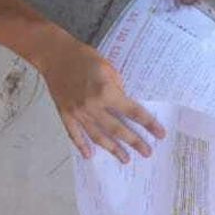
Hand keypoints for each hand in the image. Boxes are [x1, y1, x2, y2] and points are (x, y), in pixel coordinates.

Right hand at [38, 37, 164, 162]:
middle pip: (117, 129)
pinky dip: (81, 145)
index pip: (132, 112)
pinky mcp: (65, 114)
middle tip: (147, 152)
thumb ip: (118, 88)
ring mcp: (77, 112)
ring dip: (113, 149)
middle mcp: (92, 106)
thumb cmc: (83, 57)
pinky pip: (74, 133)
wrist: (55, 55)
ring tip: (125, 159)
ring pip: (98, 136)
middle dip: (134, 142)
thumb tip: (124, 105)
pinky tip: (89, 155)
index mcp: (106, 92)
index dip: (148, 124)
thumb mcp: (108, 68)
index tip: (160, 134)